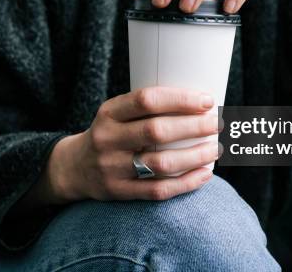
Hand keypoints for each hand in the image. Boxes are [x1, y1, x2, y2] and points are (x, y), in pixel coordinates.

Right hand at [44, 87, 218, 203]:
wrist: (73, 168)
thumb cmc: (109, 134)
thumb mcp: (115, 114)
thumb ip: (146, 109)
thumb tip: (199, 104)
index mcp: (109, 113)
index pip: (147, 100)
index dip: (180, 100)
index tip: (206, 101)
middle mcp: (108, 139)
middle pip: (157, 131)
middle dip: (194, 127)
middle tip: (218, 124)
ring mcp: (112, 168)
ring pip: (161, 163)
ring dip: (195, 156)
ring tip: (215, 150)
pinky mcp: (119, 192)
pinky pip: (158, 190)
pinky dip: (186, 183)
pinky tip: (204, 174)